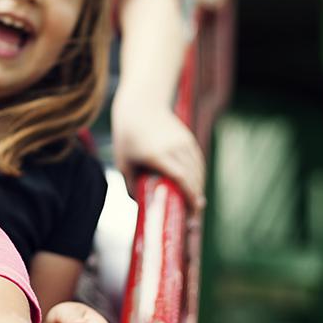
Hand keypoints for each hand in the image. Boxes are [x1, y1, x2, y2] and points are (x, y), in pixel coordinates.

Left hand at [111, 97, 204, 211]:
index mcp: (157, 154)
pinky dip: (199, 175)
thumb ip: (130, 185)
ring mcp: (183, 141)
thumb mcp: (123, 162)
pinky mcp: (187, 138)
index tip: (192, 211)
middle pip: (193, 177)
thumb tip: (140, 205)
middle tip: (192, 216)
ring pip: (198, 169)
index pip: (181, 178)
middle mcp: (173, 147)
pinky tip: (195, 186)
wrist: (139, 106)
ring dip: (198, 187)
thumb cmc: (127, 136)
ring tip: (194, 204)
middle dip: (196, 197)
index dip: (190, 196)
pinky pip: (197, 160)